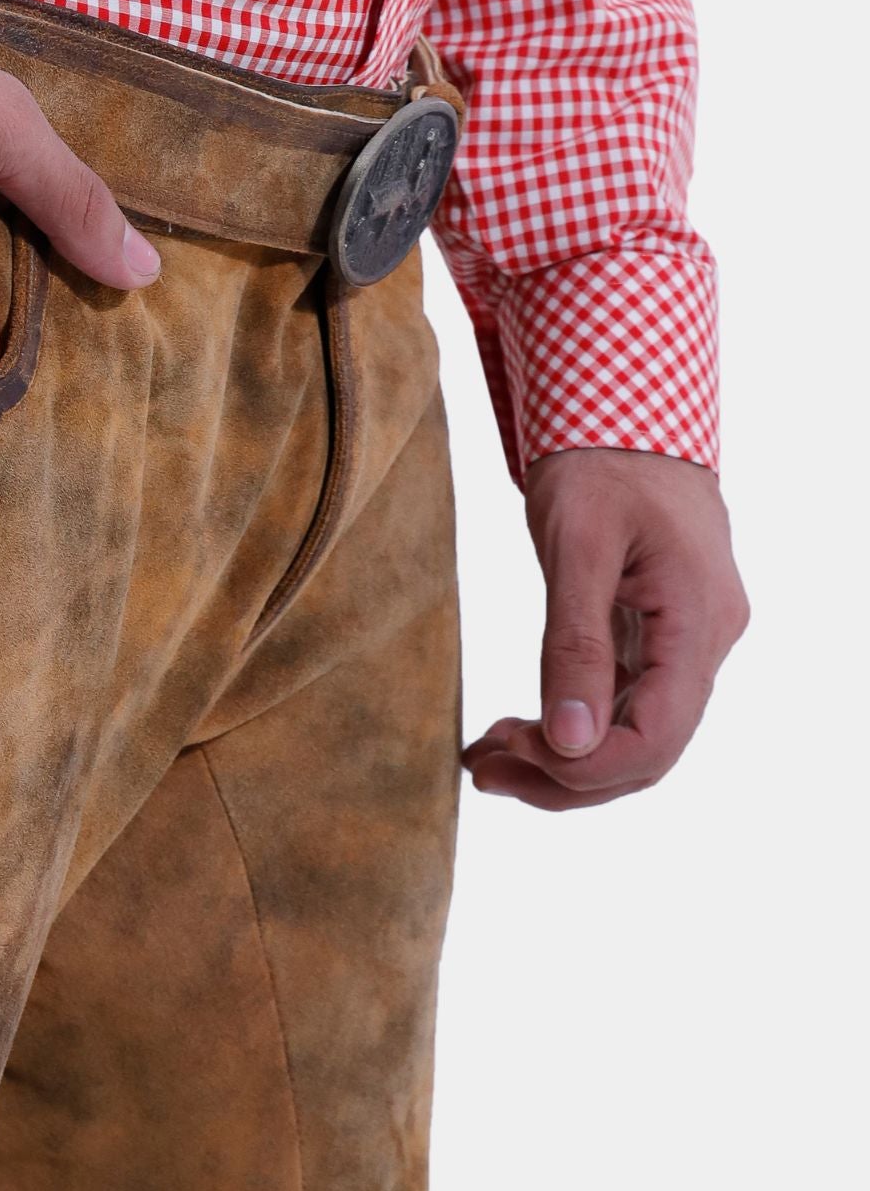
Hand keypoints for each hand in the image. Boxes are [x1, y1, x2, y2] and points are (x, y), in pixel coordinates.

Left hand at [463, 447, 748, 810]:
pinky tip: (514, 729)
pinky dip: (569, 726)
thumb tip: (570, 742)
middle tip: (483, 771)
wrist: (623, 414)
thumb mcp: (576, 546)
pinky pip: (622, 705)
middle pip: (647, 752)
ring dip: (561, 760)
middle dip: (563, 776)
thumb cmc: (600, 462)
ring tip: (486, 758)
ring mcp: (688, 642)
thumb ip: (575, 646)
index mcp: (698, 620)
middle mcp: (707, 640)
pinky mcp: (661, 638)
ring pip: (634, 737)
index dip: (584, 768)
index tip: (513, 754)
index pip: (656, 739)